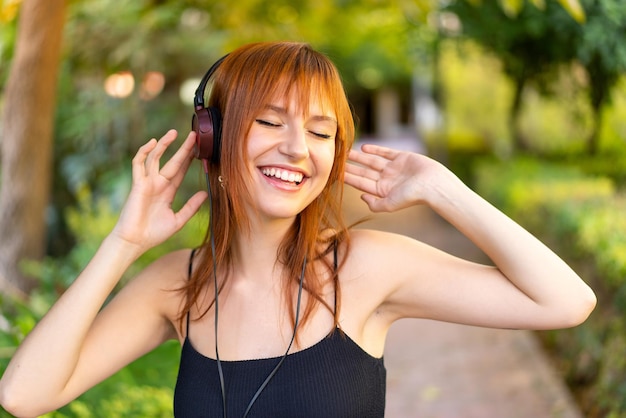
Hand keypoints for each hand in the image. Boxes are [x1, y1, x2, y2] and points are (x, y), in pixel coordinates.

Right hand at [111, 130, 207, 251]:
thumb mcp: (178, 220)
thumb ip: (191, 207)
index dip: (189, 160)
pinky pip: (139, 164)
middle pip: (172, 161)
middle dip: (183, 148)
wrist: (135, 241)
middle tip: (194, 135)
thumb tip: (205, 193)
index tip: (200, 149)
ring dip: (164, 145)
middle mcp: (158, 184)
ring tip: (174, 132)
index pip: (181, 171)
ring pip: (155, 158)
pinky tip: (152, 142)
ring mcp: (147, 182)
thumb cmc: (154, 233)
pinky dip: (144, 152)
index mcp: (168, 191)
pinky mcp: (138, 184)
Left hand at [344, 143, 447, 212]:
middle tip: (336, 160)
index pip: (361, 183)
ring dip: (359, 157)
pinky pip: (385, 152)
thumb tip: (361, 197)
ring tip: (347, 151)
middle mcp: (387, 179)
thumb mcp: (390, 205)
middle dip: (351, 166)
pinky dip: (375, 150)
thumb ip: (374, 204)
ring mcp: (394, 168)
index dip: (348, 178)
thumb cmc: (412, 197)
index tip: (336, 173)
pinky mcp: (402, 157)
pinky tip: (364, 148)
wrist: (432, 184)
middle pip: (364, 172)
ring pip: (372, 161)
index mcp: (382, 191)